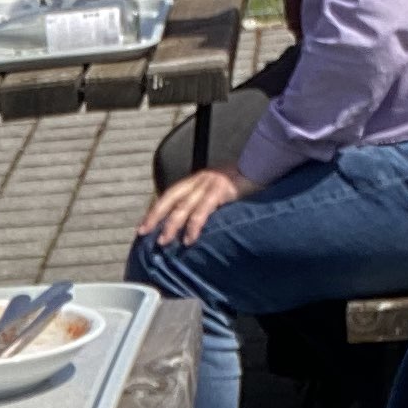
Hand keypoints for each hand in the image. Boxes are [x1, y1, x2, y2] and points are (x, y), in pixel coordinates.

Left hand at [138, 167, 258, 247]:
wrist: (264, 166)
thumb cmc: (244, 182)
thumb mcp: (219, 189)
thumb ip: (205, 201)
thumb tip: (194, 222)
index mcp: (196, 180)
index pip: (169, 195)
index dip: (155, 210)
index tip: (144, 226)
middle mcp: (199, 180)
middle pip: (170, 199)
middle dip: (155, 217)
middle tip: (143, 234)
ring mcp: (209, 184)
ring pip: (183, 207)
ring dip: (171, 225)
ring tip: (163, 242)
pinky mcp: (221, 191)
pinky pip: (203, 211)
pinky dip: (193, 226)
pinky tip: (189, 239)